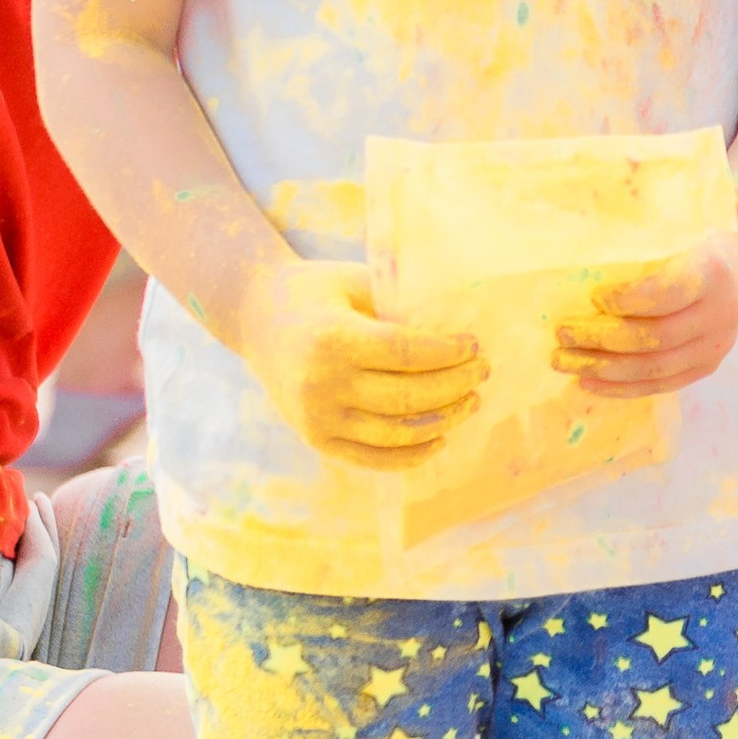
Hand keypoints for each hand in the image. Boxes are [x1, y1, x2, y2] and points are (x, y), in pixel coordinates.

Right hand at [237, 257, 483, 467]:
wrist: (255, 318)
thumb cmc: (315, 292)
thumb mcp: (353, 281)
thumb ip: (398, 301)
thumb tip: (459, 326)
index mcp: (332, 339)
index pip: (407, 353)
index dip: (449, 353)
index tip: (476, 346)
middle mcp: (321, 384)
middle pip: (408, 397)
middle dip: (455, 386)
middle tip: (482, 373)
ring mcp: (317, 418)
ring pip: (397, 433)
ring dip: (444, 420)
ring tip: (470, 401)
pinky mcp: (317, 440)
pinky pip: (374, 457)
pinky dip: (413, 453)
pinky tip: (440, 436)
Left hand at [554, 235, 737, 396]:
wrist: (737, 259)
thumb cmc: (693, 234)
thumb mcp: (676, 221)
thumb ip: (639, 233)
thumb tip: (577, 240)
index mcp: (712, 270)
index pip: (667, 293)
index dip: (627, 300)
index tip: (592, 296)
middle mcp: (720, 313)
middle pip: (654, 337)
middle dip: (601, 338)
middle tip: (562, 333)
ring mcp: (715, 345)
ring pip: (654, 368)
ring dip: (604, 368)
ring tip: (564, 361)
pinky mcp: (706, 366)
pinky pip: (661, 384)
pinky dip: (622, 387)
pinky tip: (589, 382)